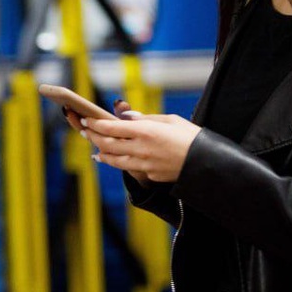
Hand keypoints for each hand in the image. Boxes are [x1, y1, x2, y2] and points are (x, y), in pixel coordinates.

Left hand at [81, 108, 201, 183]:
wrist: (206, 163)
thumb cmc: (191, 137)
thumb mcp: (170, 120)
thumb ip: (146, 119)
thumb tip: (127, 117)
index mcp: (145, 131)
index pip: (111, 127)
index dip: (96, 124)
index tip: (87, 119)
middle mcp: (141, 149)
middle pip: (107, 144)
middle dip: (93, 136)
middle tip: (85, 130)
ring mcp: (143, 164)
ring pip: (114, 159)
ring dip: (101, 152)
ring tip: (95, 147)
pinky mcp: (149, 174)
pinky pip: (128, 167)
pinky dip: (116, 161)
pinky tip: (111, 158)